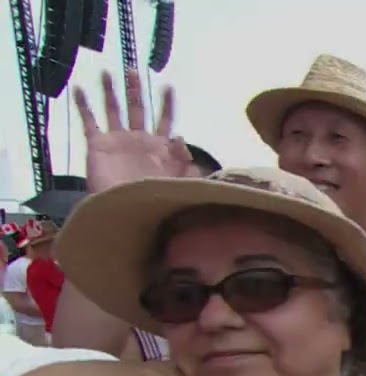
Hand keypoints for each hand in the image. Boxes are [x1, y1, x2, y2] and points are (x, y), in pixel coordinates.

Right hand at [74, 70, 193, 192]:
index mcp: (158, 147)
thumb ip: (182, 163)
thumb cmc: (152, 198)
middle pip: (137, 108)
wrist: (124, 211)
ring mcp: (117, 140)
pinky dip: (84, 106)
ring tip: (107, 72)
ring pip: (113, 110)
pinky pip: (89, 122)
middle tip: (134, 70)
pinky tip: (79, 89)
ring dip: (110, 91)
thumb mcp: (174, 182)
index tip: (168, 87)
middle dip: (135, 90)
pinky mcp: (97, 145)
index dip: (167, 105)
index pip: (164, 120)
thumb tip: (182, 139)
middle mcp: (137, 139)